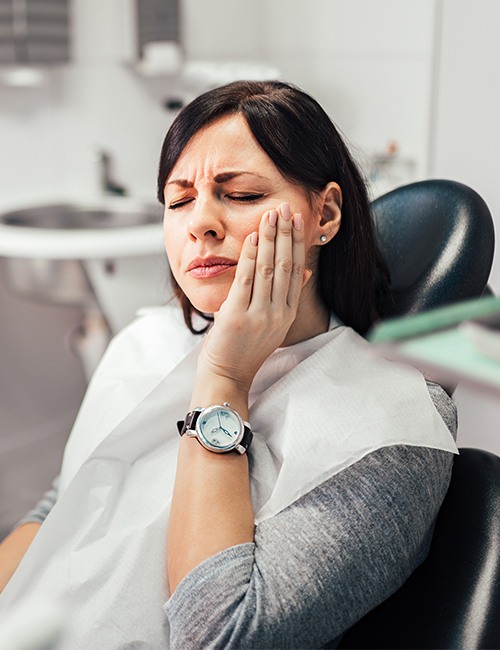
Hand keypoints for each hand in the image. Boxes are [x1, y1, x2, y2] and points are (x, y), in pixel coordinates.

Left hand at [197, 202, 309, 393]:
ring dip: (270, 239)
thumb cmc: (245, 348)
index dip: (297, 243)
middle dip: (286, 234)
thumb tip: (305, 271)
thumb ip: (287, 297)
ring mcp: (260, 315)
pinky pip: (246, 280)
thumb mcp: (273, 323)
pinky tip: (253, 237)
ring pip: (269, 269)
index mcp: (287, 313)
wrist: (227, 374)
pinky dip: (250, 256)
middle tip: (286, 207)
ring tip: (271, 215)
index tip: (297, 220)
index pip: (296, 270)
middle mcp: (278, 313)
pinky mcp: (238, 316)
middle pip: (286, 265)